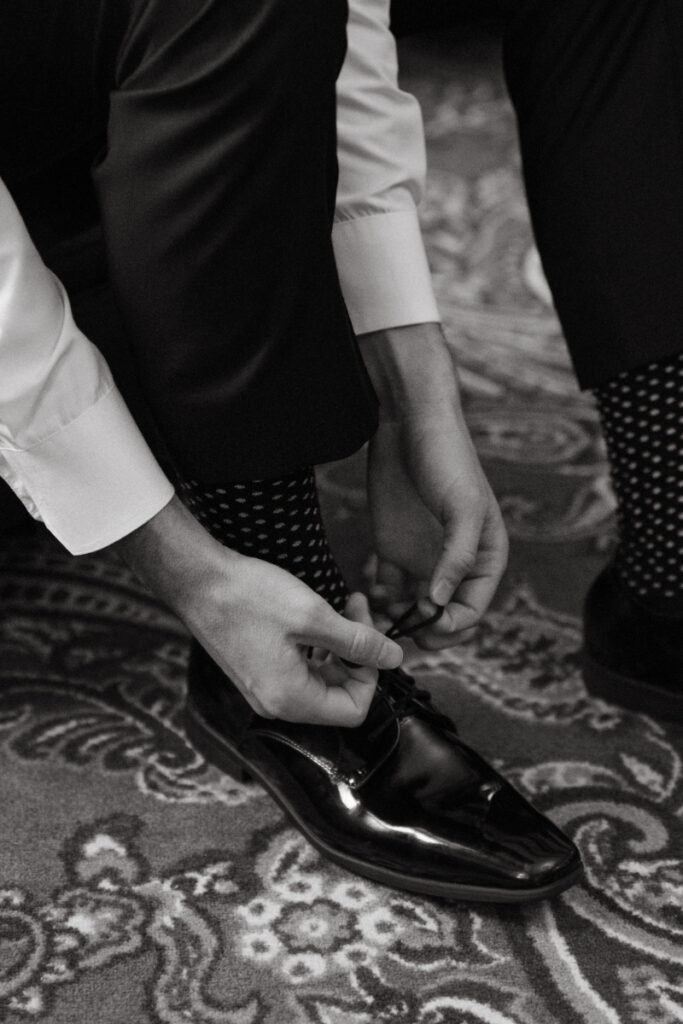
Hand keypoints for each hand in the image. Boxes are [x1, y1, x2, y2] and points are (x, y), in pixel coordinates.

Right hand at [111, 496, 401, 724]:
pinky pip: (300, 670)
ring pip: (322, 680)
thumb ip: (358, 641)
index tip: (371, 637)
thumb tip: (396, 658)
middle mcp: (276, 703)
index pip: (354, 710)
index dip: (372, 676)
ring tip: (344, 605)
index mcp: (291, 698)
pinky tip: (320, 614)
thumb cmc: (249, 596)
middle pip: (338, 696)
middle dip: (358, 655)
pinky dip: (318, 646)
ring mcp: (264, 688)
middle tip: (359, 610)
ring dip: (340, 646)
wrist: (197, 580)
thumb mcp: (313, 616)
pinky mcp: (257, 671)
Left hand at [360, 323, 507, 648]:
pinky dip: (380, 599)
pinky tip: (371, 595)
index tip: (430, 628)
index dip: (454, 626)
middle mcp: (454, 564)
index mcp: (485, 557)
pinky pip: (388, 588)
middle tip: (403, 632)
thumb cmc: (448, 459)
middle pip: (444, 615)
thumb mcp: (462, 507)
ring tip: (382, 617)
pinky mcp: (392, 549)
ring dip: (400, 618)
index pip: (474, 608)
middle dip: (427, 629)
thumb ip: (457, 557)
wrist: (408, 422)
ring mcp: (422, 557)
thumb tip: (442, 603)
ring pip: (414, 607)